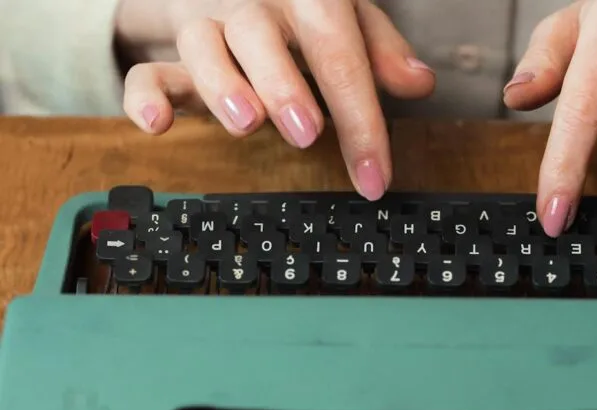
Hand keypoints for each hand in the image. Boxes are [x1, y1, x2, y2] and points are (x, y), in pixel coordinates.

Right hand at [118, 0, 435, 200]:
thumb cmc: (298, 7)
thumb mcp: (346, 15)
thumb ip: (380, 48)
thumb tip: (421, 83)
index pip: (338, 52)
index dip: (360, 118)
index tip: (375, 176)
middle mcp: (253, 4)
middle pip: (260, 38)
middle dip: (284, 86)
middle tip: (307, 132)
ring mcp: (206, 23)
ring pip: (201, 45)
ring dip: (222, 86)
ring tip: (246, 123)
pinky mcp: (169, 48)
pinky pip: (147, 69)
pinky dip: (145, 97)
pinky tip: (157, 127)